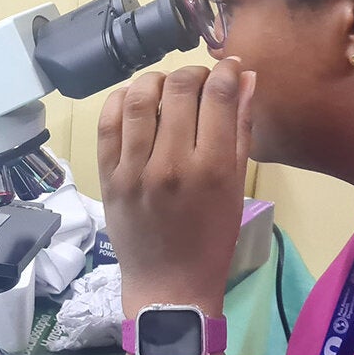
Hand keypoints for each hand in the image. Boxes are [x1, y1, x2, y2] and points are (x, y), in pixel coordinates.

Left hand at [97, 59, 256, 317]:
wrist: (168, 285)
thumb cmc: (211, 239)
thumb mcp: (236, 187)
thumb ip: (241, 130)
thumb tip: (246, 79)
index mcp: (211, 168)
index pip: (218, 94)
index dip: (226, 71)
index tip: (229, 69)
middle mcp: (170, 163)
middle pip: (179, 87)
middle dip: (195, 72)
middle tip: (201, 81)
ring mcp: (133, 169)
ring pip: (139, 96)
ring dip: (157, 80)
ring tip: (168, 87)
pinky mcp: (108, 175)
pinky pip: (107, 122)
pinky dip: (121, 99)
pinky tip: (136, 99)